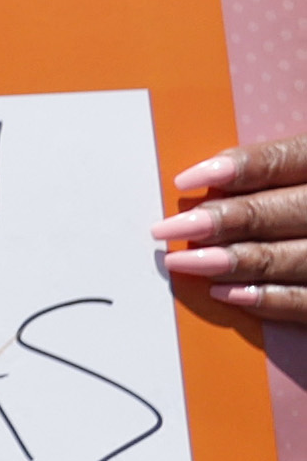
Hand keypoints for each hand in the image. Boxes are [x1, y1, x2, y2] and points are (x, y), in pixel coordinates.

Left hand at [155, 142, 306, 313]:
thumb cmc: (305, 194)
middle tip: (167, 229)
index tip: (185, 180)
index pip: (287, 161)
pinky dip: (268, 299)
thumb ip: (274, 167)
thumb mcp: (304, 169)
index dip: (237, 169)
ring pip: (295, 258)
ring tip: (187, 262)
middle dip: (223, 221)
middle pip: (286, 211)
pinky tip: (228, 294)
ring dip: (236, 261)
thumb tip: (205, 179)